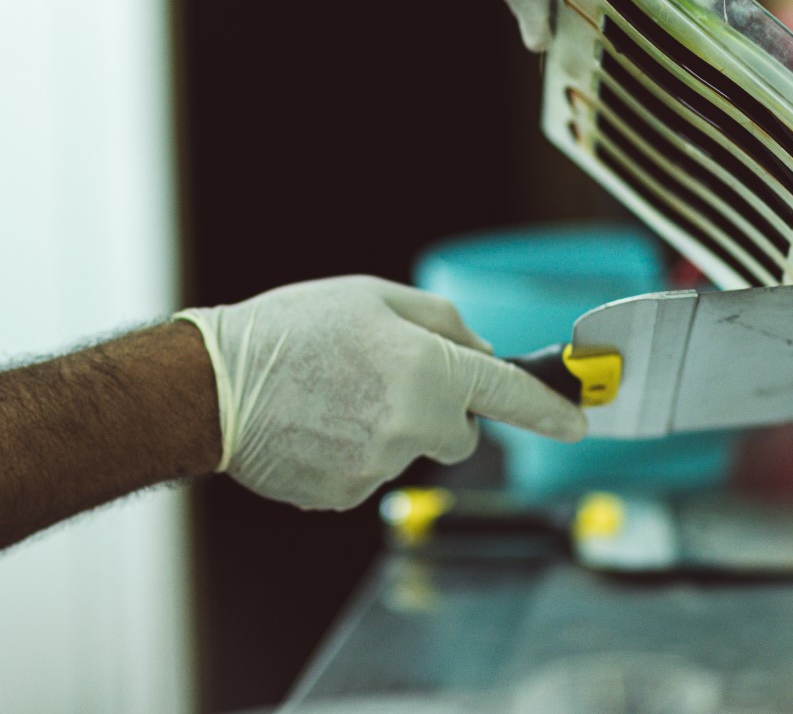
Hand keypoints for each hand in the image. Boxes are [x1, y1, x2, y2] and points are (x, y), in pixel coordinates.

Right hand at [175, 275, 586, 510]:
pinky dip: (351, 454)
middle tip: (387, 379)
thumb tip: (480, 352)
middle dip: (441, 412)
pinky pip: (368, 474)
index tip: (580, 423)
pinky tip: (314, 426)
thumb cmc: (289, 330)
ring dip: (387, 429)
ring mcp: (379, 468)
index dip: (550, 409)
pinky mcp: (346, 497)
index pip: (508, 393)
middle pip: (460, 435)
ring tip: (330, 396)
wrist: (212, 387)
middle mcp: (413, 425)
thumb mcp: (371, 296)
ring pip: (409, 453)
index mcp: (427, 369)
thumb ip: (440, 323)